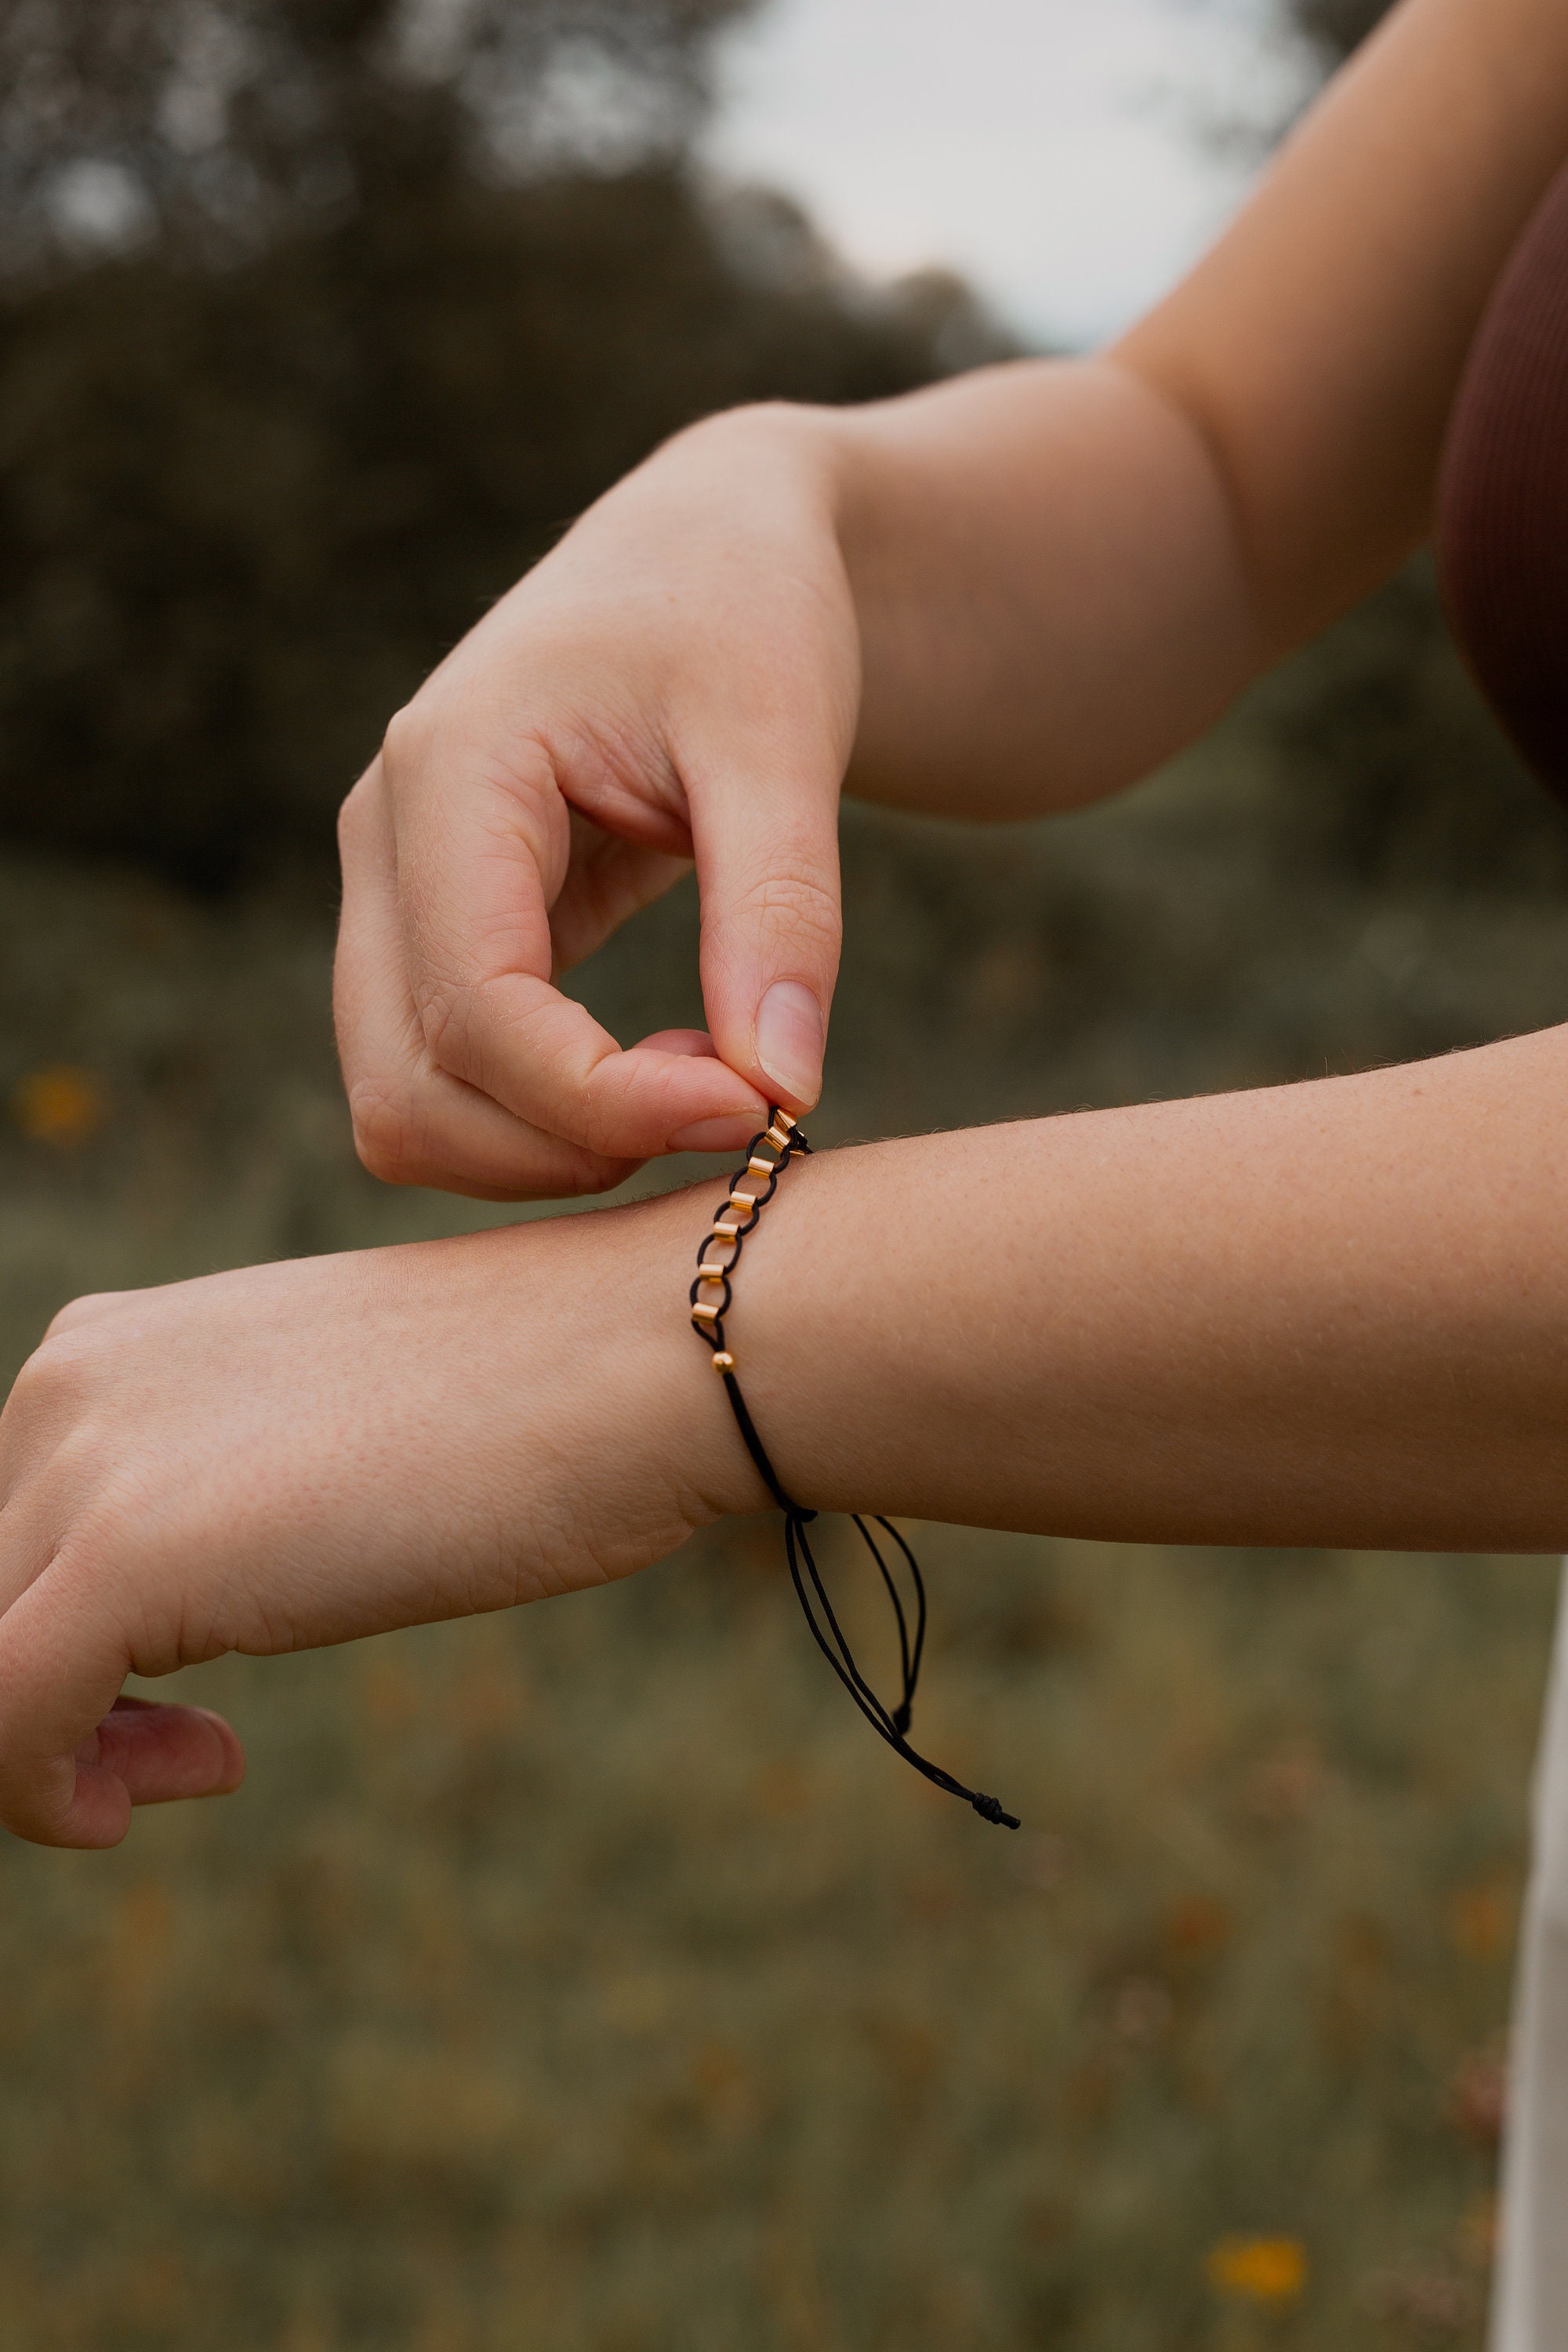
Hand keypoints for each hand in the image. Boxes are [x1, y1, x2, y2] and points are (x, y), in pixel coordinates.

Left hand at [0, 1196, 739, 1847]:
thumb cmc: (532, 1401)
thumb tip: (170, 1597)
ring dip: (55, 1756)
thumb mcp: (326, 1437)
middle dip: (62, 1705)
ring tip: (195, 1770)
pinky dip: (43, 1794)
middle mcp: (68, 1381)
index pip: (7, 1537)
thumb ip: (222, 1490)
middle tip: (195, 1759)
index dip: (68, 1648)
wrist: (641, 1353)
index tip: (184, 1709)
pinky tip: (175, 1790)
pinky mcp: (121, 1555)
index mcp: (109, 1346)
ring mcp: (88, 1461)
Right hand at [335, 404, 858, 1200]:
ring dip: (556, 1147)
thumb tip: (780, 1093)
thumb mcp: (784, 739)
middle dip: (570, 1147)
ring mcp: (396, 899)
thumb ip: (781, 912)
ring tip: (710, 1077)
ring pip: (410, 1111)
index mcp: (449, 772)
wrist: (710, 552)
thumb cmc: (748, 614)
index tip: (757, 1110)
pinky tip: (678, 1066)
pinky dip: (555, 1121)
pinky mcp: (439, 940)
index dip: (605, 1100)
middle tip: (738, 1105)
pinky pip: (453, 1085)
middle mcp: (388, 844)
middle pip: (407, 1093)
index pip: (475, 1009)